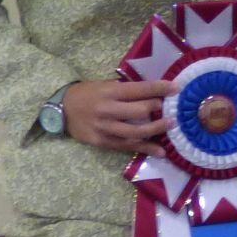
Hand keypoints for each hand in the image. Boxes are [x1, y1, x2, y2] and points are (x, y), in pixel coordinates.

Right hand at [62, 79, 177, 156]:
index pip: (139, 89)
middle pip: (139, 111)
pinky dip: (145, 149)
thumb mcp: (104, 85)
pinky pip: (127, 146)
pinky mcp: (102, 142)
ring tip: (170, 125)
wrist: (60, 110)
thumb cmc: (87, 94)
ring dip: (156, 129)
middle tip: (169, 108)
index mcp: (109, 92)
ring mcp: (104, 128)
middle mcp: (107, 110)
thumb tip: (153, 91)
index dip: (159, 88)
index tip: (176, 88)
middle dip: (157, 108)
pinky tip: (160, 151)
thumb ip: (125, 90)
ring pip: (135, 132)